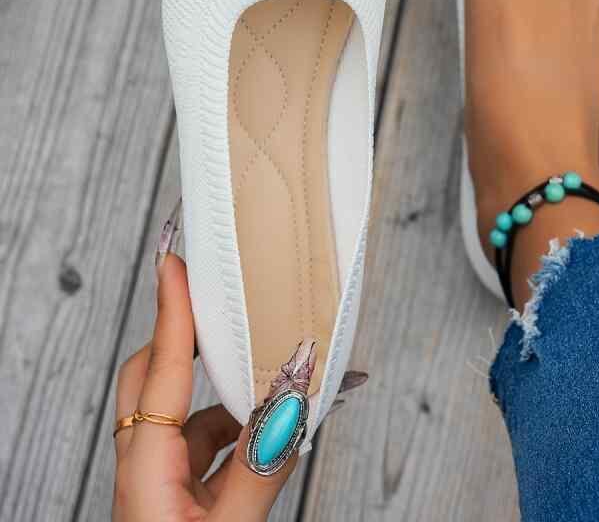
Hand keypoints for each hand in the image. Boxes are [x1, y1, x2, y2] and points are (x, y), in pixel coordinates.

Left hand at [112, 253, 293, 520]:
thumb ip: (261, 467)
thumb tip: (292, 407)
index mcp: (146, 472)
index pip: (159, 373)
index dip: (170, 312)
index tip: (173, 264)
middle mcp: (145, 469)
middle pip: (153, 378)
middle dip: (185, 336)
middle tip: (216, 300)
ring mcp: (159, 482)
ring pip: (187, 413)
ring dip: (229, 393)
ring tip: (276, 381)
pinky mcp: (177, 496)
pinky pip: (205, 444)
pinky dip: (239, 429)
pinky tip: (272, 431)